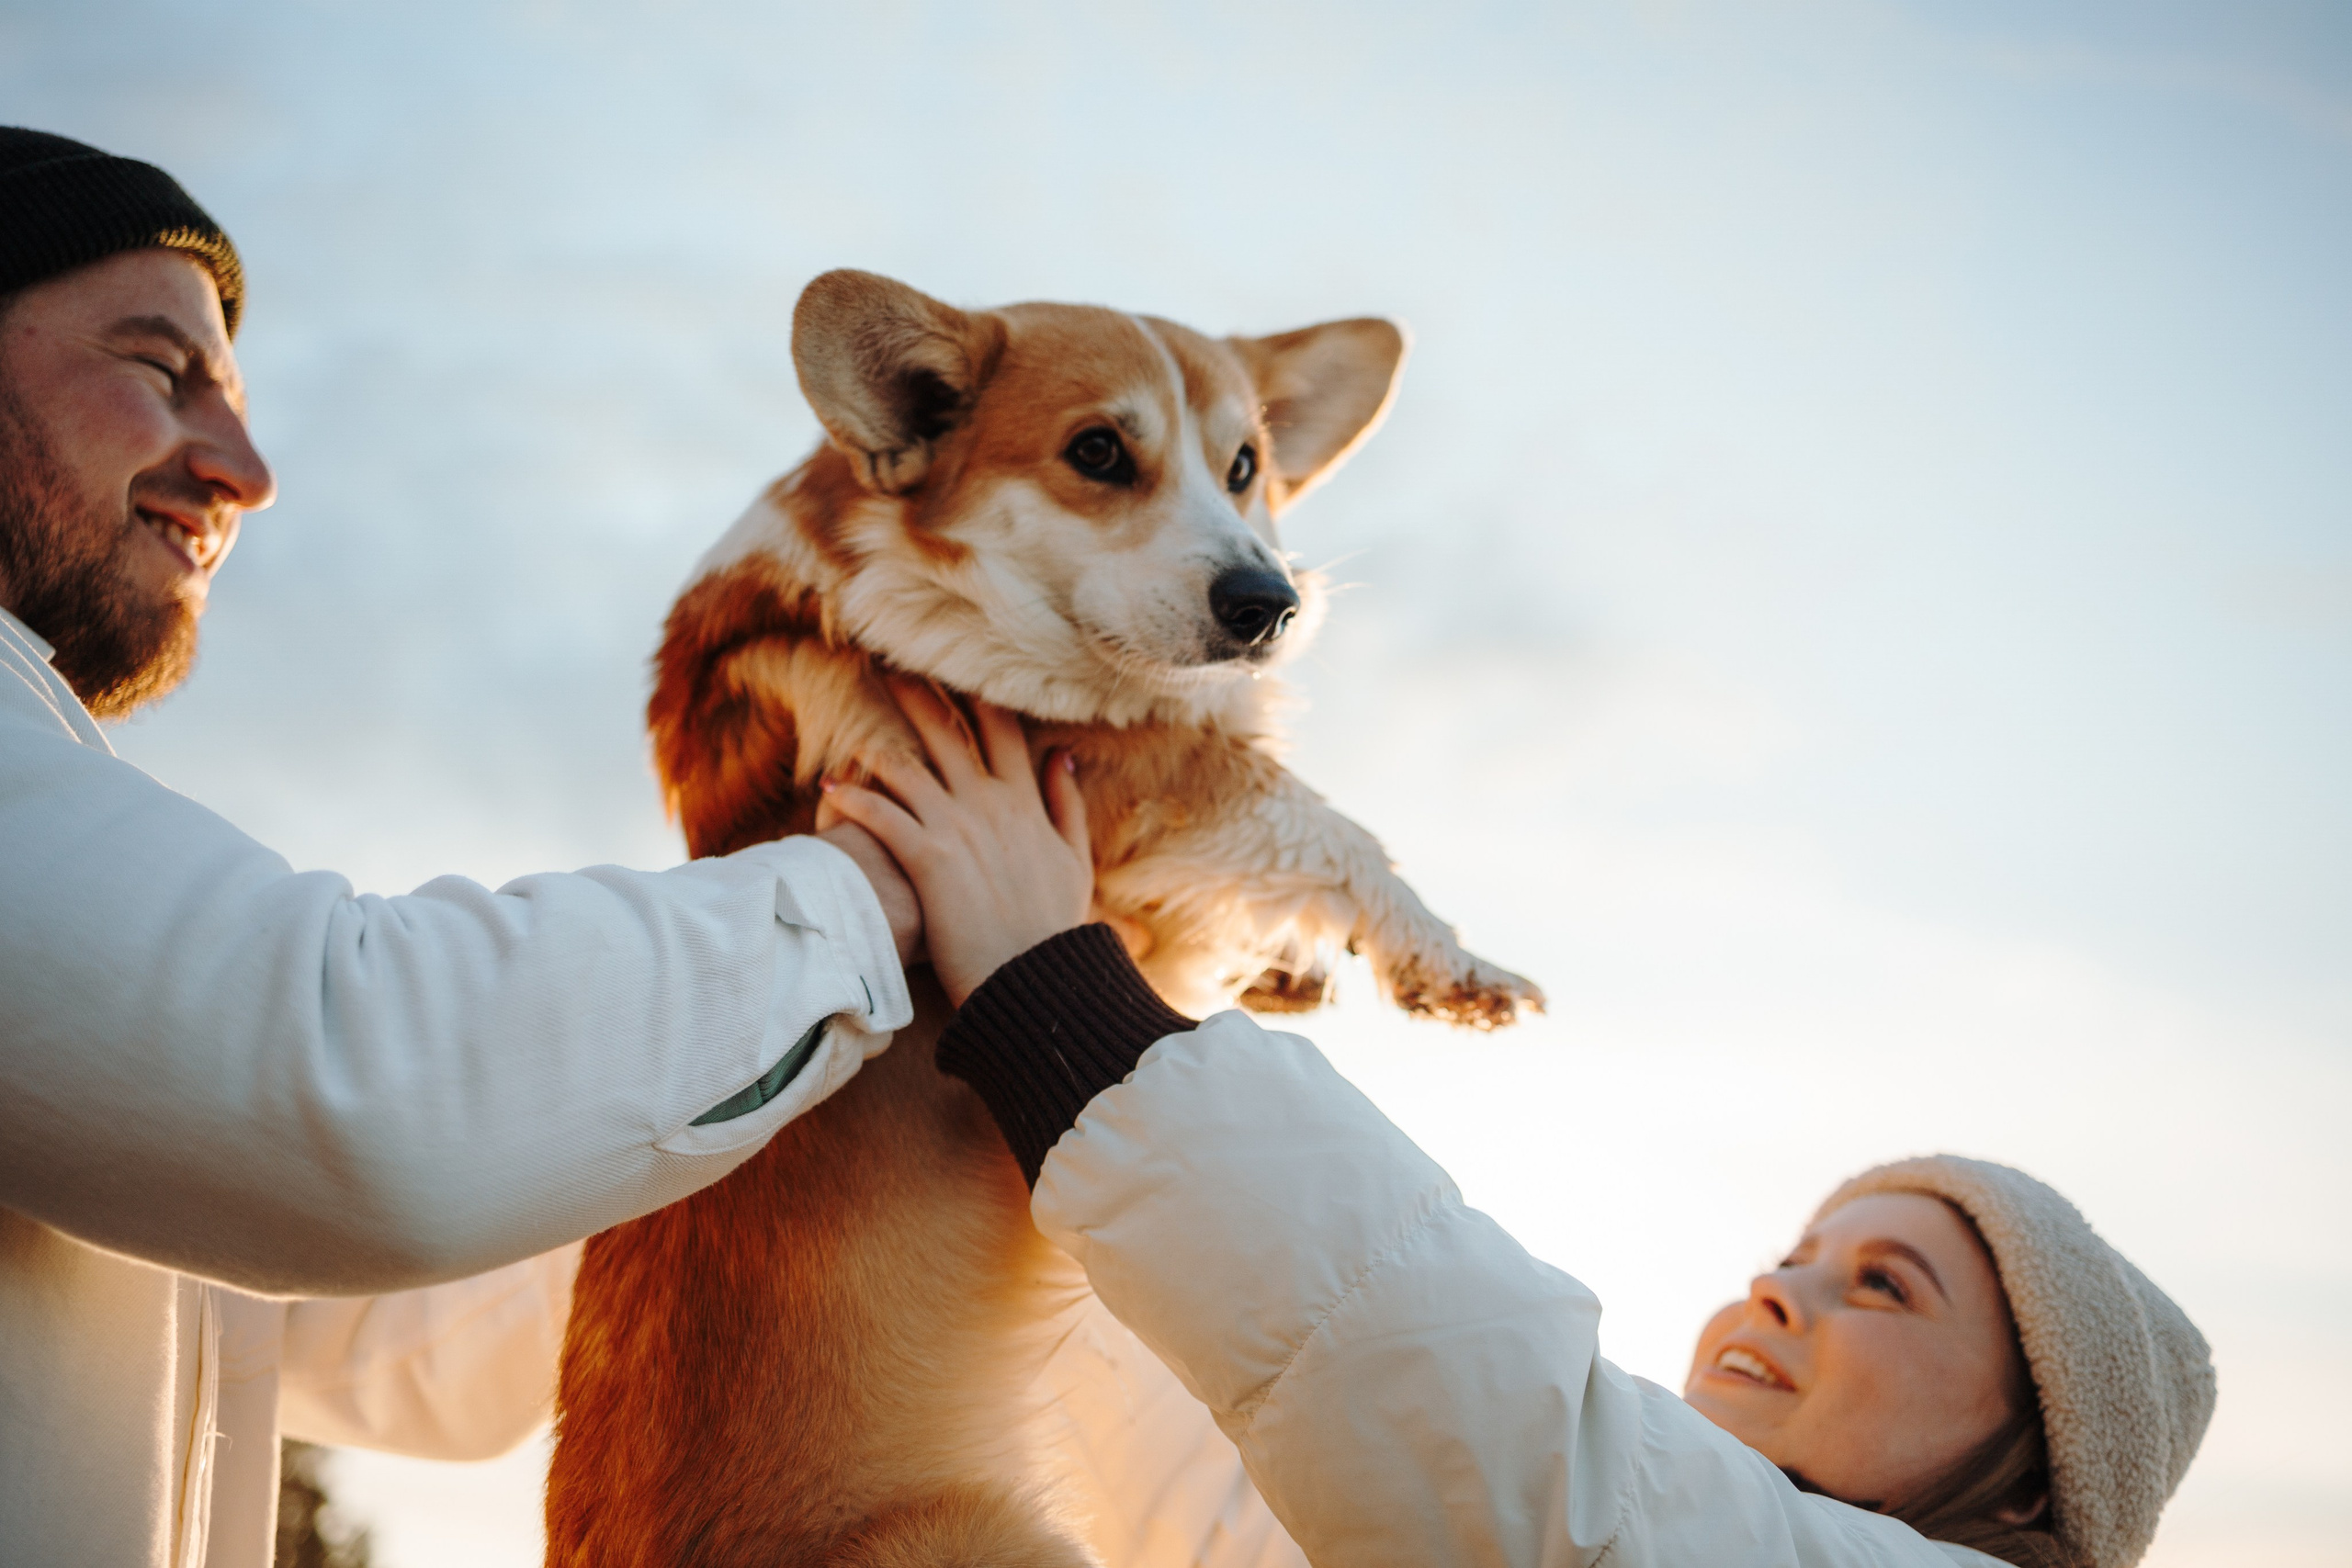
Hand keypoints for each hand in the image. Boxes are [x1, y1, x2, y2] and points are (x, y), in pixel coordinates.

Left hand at [818, 682, 1092, 1006]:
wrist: (1038, 981)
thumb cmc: (1054, 928)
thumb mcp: (1074, 861)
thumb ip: (1067, 804)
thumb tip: (1063, 755)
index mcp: (1025, 803)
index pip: (1001, 730)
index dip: (977, 693)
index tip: (956, 664)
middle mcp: (989, 804)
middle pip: (947, 733)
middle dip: (917, 694)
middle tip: (887, 664)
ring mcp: (957, 829)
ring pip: (908, 768)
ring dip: (876, 743)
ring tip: (850, 724)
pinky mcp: (928, 860)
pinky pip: (883, 816)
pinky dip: (854, 799)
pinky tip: (829, 787)